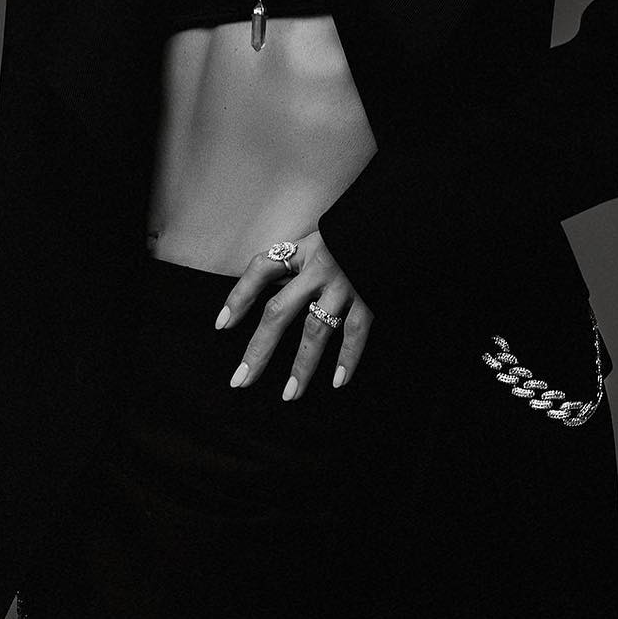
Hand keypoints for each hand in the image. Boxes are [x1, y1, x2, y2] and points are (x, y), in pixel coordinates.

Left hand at [216, 230, 373, 399]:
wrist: (396, 223)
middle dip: (259, 349)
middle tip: (241, 381)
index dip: (239, 296)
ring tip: (290, 395)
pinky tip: (338, 381)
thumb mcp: (319, 240)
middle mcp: (317, 268)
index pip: (261, 268)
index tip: (221, 325)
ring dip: (302, 365)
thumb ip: (297, 263)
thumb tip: (274, 297)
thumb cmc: (352, 235)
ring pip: (315, 330)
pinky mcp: (369, 295)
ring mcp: (343, 284)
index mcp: (301, 251)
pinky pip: (356, 332)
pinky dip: (348, 358)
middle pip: (279, 311)